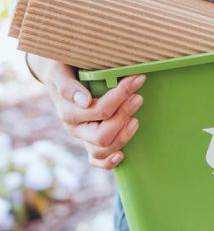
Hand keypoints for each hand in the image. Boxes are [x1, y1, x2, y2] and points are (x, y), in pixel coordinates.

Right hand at [30, 55, 144, 168]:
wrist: (58, 74)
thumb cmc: (63, 69)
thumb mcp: (60, 71)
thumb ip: (68, 85)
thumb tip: (84, 101)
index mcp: (68, 111)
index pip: (100, 110)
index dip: (121, 95)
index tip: (137, 79)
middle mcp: (74, 128)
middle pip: (103, 135)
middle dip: (124, 116)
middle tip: (138, 98)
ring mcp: (83, 138)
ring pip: (102, 150)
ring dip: (123, 136)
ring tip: (135, 119)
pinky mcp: (90, 143)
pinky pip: (97, 161)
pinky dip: (109, 162)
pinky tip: (122, 155)